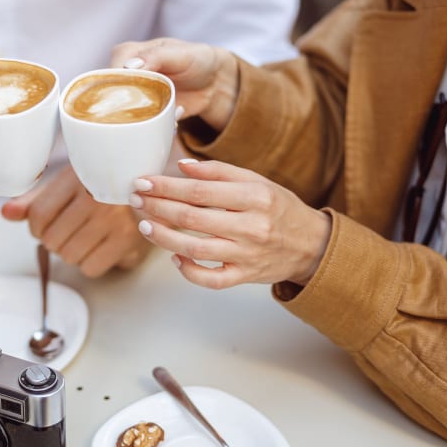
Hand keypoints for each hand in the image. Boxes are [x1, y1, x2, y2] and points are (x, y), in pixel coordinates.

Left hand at [1, 165, 151, 277]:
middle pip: (51, 239)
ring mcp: (114, 219)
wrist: (150, 196)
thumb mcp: (66, 188)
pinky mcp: (128, 240)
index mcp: (77, 177)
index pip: (38, 215)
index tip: (44, 227)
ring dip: (71, 253)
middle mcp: (96, 197)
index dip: (35, 228)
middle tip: (68, 232)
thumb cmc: (100, 192)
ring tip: (85, 238)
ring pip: (69, 256)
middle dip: (54, 242)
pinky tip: (99, 247)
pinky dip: (90, 263)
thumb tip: (6, 213)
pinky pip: (90, 267)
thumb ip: (34, 202)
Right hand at [110, 38, 238, 131]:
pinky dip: (154, 127)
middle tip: (152, 110)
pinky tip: (173, 118)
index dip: (116, 86)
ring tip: (168, 112)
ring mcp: (134, 96)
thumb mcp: (179, 54)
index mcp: (128, 54)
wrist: (214, 81)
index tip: (134, 96)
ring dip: (143, 120)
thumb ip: (154, 57)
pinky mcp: (144, 114)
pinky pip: (139, 125)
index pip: (110, 71)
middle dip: (128, 107)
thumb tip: (128, 66)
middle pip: (111, 96)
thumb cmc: (196, 58)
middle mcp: (126, 75)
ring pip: (123, 114)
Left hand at [129, 160, 331, 288]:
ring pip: (195, 249)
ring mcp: (247, 255)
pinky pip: (211, 279)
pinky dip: (188, 271)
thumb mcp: (257, 182)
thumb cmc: (279, 209)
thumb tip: (182, 167)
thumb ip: (220, 172)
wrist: (311, 245)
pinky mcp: (244, 277)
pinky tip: (174, 257)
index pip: (199, 190)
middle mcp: (251, 227)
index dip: (166, 186)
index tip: (143, 182)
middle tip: (136, 200)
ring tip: (144, 225)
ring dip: (164, 238)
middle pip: (192, 218)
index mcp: (255, 197)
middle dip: (158, 207)